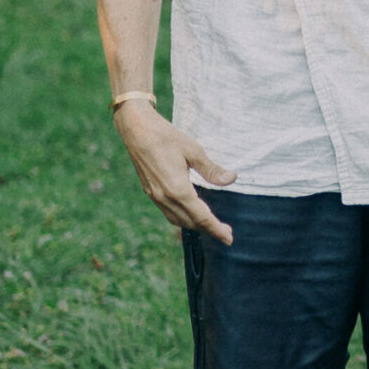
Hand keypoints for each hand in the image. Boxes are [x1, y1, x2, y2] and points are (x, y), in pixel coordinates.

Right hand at [115, 101, 235, 242]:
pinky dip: (182, 217)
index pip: (201, 216)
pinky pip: (168, 212)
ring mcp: (155, 196)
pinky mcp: (150, 192)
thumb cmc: (167, 137)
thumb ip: (211, 170)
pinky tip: (190, 213)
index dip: (216, 229)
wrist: (137, 130)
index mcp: (178, 189)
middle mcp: (165, 197)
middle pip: (191, 222)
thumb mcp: (194, 151)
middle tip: (226, 232)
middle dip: (209, 229)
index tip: (229, 239)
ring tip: (211, 225)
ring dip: (195, 225)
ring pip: (178, 219)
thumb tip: (231, 179)